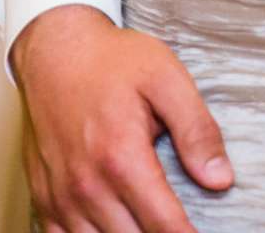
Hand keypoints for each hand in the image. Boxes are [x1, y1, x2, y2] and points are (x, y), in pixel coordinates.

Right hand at [11, 5, 231, 232]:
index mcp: (121, 157)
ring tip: (147, 224)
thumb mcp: (166, 79)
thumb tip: (220, 178)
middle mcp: (87, 184)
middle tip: (177, 225)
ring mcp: (61, 194)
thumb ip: (197, 130)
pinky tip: (110, 228)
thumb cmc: (110, 61)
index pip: (164, 226)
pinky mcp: (45, 196)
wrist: (55, 49)